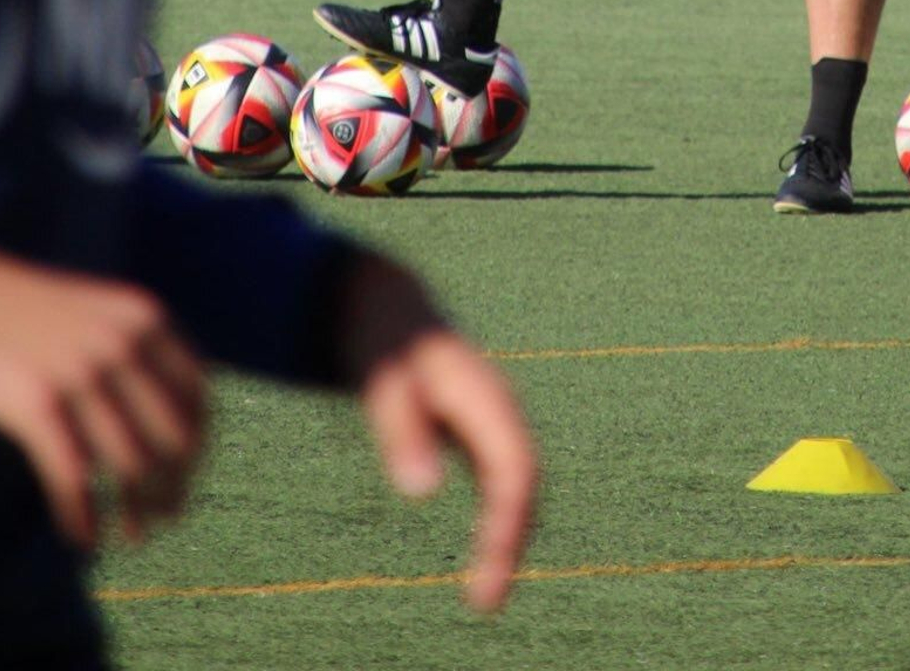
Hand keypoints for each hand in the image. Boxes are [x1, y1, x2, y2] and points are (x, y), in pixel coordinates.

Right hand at [0, 247, 208, 549]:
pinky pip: (73, 479)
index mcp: (146, 318)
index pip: (198, 394)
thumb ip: (137, 350)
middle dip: (176, 484)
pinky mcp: (35, 404)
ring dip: (136, 512)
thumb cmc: (29, 312)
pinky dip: (83, 517)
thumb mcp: (100, 314)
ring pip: (131, 466)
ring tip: (134, 538)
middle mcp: (123, 344)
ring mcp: (81, 374)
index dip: (200, 442)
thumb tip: (174, 420)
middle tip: (168, 516)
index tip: (189, 473)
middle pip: (173, 437)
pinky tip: (84, 537)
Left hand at [337, 254, 537, 615]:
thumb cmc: (384, 344)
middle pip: (526, 481)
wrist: (388, 306)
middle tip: (485, 602)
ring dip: (510, 535)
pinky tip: (484, 553)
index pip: (516, 472)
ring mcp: (495, 418)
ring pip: (519, 483)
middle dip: (513, 541)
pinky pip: (504, 480)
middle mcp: (501, 409)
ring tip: (487, 593)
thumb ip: (400, 429)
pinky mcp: (481, 430)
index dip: (507, 527)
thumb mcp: (383, 379)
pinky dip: (499, 518)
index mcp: (486, 397)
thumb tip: (422, 494)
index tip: (485, 580)